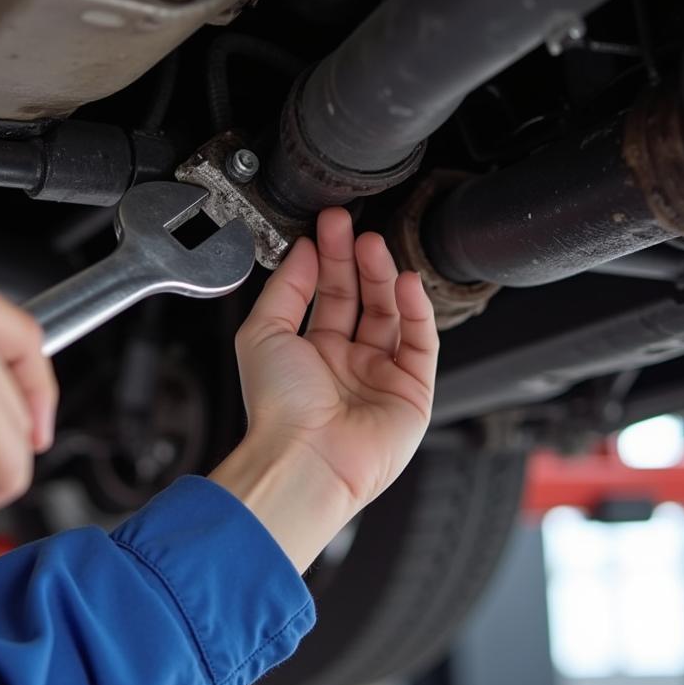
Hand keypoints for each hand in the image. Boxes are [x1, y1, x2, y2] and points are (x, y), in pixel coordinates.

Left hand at [211, 208, 437, 571]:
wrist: (305, 458)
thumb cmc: (279, 408)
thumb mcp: (263, 332)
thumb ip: (285, 287)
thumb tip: (302, 250)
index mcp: (309, 352)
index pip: (326, 292)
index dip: (329, 257)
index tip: (329, 225)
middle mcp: (345, 362)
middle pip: (359, 298)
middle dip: (356, 260)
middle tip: (353, 226)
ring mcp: (379, 376)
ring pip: (390, 313)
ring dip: (383, 276)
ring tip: (373, 245)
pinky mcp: (411, 391)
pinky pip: (420, 341)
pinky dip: (416, 309)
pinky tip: (405, 280)